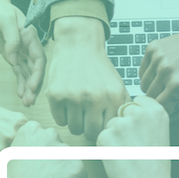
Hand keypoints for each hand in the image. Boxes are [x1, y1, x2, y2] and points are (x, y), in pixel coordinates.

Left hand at [0, 0, 44, 106]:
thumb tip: (13, 57)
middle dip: (34, 85)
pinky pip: (19, 72)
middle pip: (35, 69)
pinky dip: (20, 83)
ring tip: (27, 103)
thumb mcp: (5, 20)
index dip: (37, 73)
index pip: (38, 57)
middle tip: (30, 100)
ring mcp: (21, 51)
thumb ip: (12, 38)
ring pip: (27, 73)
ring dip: (28, 88)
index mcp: (30, 36)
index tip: (33, 86)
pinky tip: (21, 94)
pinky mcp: (13, 55)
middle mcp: (28, 45)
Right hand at [6, 121, 87, 177]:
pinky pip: (80, 174)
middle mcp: (50, 135)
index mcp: (32, 129)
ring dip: (64, 171)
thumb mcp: (11, 155)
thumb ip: (29, 146)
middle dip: (55, 160)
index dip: (42, 152)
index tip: (37, 163)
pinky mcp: (77, 167)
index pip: (46, 136)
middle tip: (43, 176)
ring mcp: (65, 151)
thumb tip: (41, 149)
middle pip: (59, 146)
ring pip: (70, 160)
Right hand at [45, 17, 128, 141]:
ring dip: (76, 122)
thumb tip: (121, 129)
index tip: (100, 124)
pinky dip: (63, 116)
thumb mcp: (117, 85)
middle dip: (89, 128)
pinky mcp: (56, 96)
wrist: (79, 44)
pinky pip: (60, 121)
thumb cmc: (98, 68)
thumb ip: (121, 108)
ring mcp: (74, 97)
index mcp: (114, 96)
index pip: (109, 129)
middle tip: (87, 119)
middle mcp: (95, 98)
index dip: (103, 128)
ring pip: (74, 129)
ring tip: (78, 109)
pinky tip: (67, 103)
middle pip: (91, 133)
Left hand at [95, 97, 174, 177]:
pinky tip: (119, 158)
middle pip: (122, 112)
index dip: (135, 117)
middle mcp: (138, 113)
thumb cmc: (155, 167)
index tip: (138, 129)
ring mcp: (121, 124)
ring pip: (110, 125)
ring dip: (114, 137)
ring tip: (128, 154)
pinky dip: (106, 147)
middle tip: (133, 145)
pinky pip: (101, 137)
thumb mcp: (159, 134)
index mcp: (156, 111)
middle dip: (123, 125)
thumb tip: (130, 112)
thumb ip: (146, 119)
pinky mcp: (106, 135)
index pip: (137, 102)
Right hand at [139, 19, 178, 118]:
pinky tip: (164, 70)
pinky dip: (150, 73)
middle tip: (174, 91)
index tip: (176, 102)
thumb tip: (166, 118)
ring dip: (154, 86)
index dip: (168, 108)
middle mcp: (164, 70)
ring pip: (143, 84)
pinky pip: (142, 70)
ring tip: (169, 80)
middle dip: (160, 97)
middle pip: (149, 97)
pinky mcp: (153, 48)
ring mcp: (157, 57)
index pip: (159, 108)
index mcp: (176, 85)